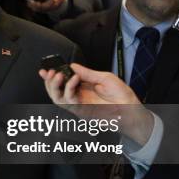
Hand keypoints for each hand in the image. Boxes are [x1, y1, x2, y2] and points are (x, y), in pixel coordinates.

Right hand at [39, 63, 153, 144]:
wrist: (130, 110)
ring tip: (59, 75)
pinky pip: (69, 103)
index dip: (52, 76)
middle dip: (49, 81)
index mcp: (82, 87)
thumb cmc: (121, 95)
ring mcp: (79, 105)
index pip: (62, 81)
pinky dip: (69, 90)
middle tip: (49, 72)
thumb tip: (73, 66)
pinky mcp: (82, 112)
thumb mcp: (105, 77)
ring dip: (55, 86)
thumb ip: (87, 73)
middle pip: (56, 91)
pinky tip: (74, 79)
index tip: (47, 68)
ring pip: (58, 98)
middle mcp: (78, 96)